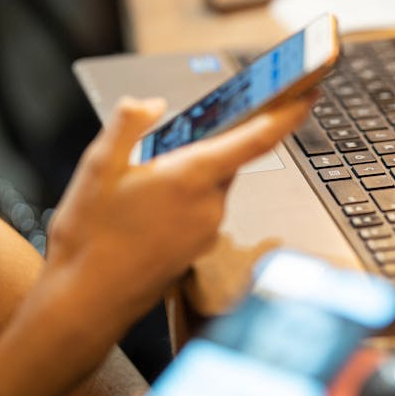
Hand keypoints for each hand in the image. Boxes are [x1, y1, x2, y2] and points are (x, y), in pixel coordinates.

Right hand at [31, 94, 314, 356]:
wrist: (86, 300)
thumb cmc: (90, 237)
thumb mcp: (96, 167)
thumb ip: (126, 127)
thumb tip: (150, 104)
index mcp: (192, 176)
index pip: (256, 139)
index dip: (287, 114)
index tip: (309, 95)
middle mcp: (209, 204)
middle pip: (224, 160)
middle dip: (202, 148)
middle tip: (158, 152)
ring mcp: (207, 230)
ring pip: (209, 186)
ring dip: (186, 178)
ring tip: (138, 191)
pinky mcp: (199, 248)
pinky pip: (200, 211)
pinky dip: (181, 203)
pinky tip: (144, 214)